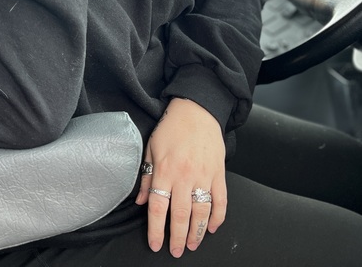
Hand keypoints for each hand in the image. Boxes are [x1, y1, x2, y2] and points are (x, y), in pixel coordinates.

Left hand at [135, 98, 226, 256]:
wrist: (197, 110)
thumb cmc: (171, 128)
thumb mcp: (151, 148)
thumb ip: (146, 177)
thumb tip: (141, 202)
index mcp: (165, 170)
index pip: (159, 207)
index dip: (156, 230)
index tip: (156, 244)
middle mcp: (184, 176)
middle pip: (181, 215)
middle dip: (178, 237)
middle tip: (176, 251)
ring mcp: (204, 175)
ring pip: (202, 212)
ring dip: (198, 232)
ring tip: (193, 244)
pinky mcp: (219, 173)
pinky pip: (221, 200)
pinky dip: (218, 217)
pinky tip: (212, 227)